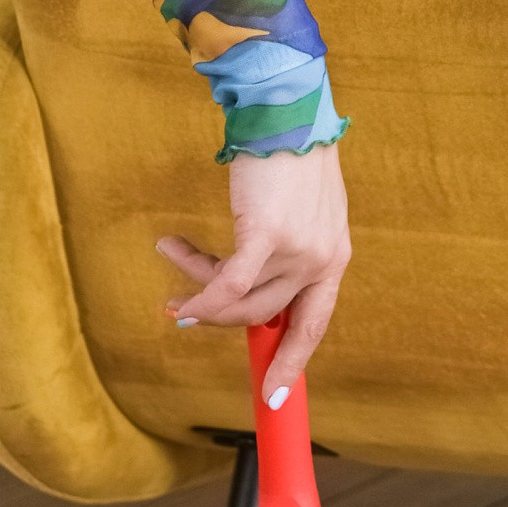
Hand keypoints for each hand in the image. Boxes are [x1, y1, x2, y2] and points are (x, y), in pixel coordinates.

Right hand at [157, 145, 352, 405]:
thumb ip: (290, 249)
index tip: (274, 395)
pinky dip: (198, 293)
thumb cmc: (292, 153)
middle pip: (262, 315)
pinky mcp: (266, 234)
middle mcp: (321, 260)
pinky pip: (226, 286)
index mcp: (334, 257)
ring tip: (173, 251)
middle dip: (215, 315)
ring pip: (238, 299)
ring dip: (197, 286)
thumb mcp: (305, 209)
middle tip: (178, 305)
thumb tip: (247, 287)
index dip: (292, 362)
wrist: (287, 111)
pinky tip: (177, 284)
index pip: (313, 324)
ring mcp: (297, 250)